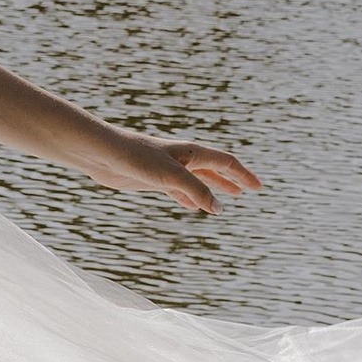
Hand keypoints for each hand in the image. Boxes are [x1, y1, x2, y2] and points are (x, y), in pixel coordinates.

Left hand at [111, 133, 262, 215]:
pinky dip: (189, 198)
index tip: (258, 187)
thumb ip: (196, 190)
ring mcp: (168, 170)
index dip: (243, 174)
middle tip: (250, 190)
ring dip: (213, 189)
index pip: (226, 162)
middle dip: (233, 180)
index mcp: (192, 152)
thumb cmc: (136, 157)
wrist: (103, 154)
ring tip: (227, 200)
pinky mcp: (153, 180)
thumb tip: (219, 209)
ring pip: (198, 180)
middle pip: (215, 169)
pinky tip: (192, 208)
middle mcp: (183, 159)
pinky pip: (178, 191)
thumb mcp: (171, 176)